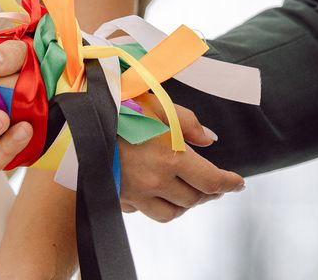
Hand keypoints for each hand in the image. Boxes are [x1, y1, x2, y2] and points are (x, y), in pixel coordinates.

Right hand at [119, 97, 244, 222]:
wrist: (80, 121)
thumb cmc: (120, 107)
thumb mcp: (159, 105)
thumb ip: (189, 123)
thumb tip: (211, 140)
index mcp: (170, 158)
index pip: (211, 181)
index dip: (229, 183)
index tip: (238, 182)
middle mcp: (155, 181)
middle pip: (194, 200)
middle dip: (210, 193)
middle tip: (216, 185)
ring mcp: (135, 194)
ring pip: (171, 213)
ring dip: (186, 204)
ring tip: (191, 192)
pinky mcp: (119, 197)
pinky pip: (145, 211)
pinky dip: (158, 205)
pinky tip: (159, 192)